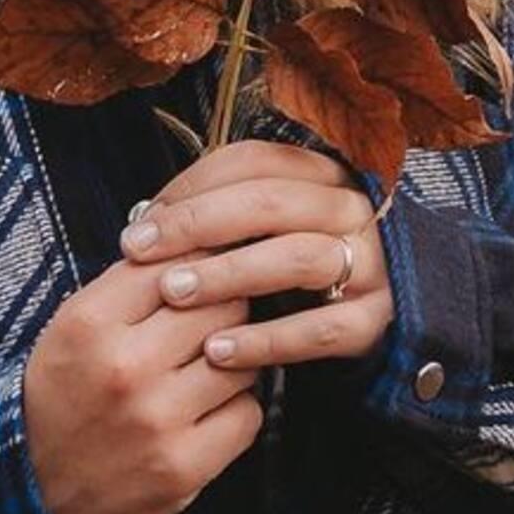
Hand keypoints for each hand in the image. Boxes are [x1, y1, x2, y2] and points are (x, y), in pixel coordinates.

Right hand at [21, 249, 261, 513]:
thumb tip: (195, 235)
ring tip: (207, 368)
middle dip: (226, 305)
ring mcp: (156, 419)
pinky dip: (236, 410)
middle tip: (217, 318)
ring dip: (236, 359)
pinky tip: (208, 412)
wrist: (35, 496)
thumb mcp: (73, 329)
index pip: (176, 260)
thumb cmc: (62, 399)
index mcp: (89, 324)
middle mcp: (124, 368)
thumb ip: (130, 283)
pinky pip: (247, 414)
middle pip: (220, 302)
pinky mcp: (183, 466)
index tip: (213, 265)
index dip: (202, 259)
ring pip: (242, 357)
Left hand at [120, 140, 393, 372]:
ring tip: (174, 294)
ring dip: (228, 274)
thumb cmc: (287, 278)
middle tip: (141, 253)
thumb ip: (216, 221)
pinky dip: (266, 341)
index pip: (253, 161)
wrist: (358, 333)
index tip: (138, 228)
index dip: (190, 188)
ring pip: (299, 257)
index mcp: (321, 176)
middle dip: (197, 225)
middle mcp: (352, 210)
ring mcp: (371, 264)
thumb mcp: (259, 236)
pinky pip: (321, 329)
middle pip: (271, 202)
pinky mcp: (375, 320)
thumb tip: (145, 224)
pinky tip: (218, 352)